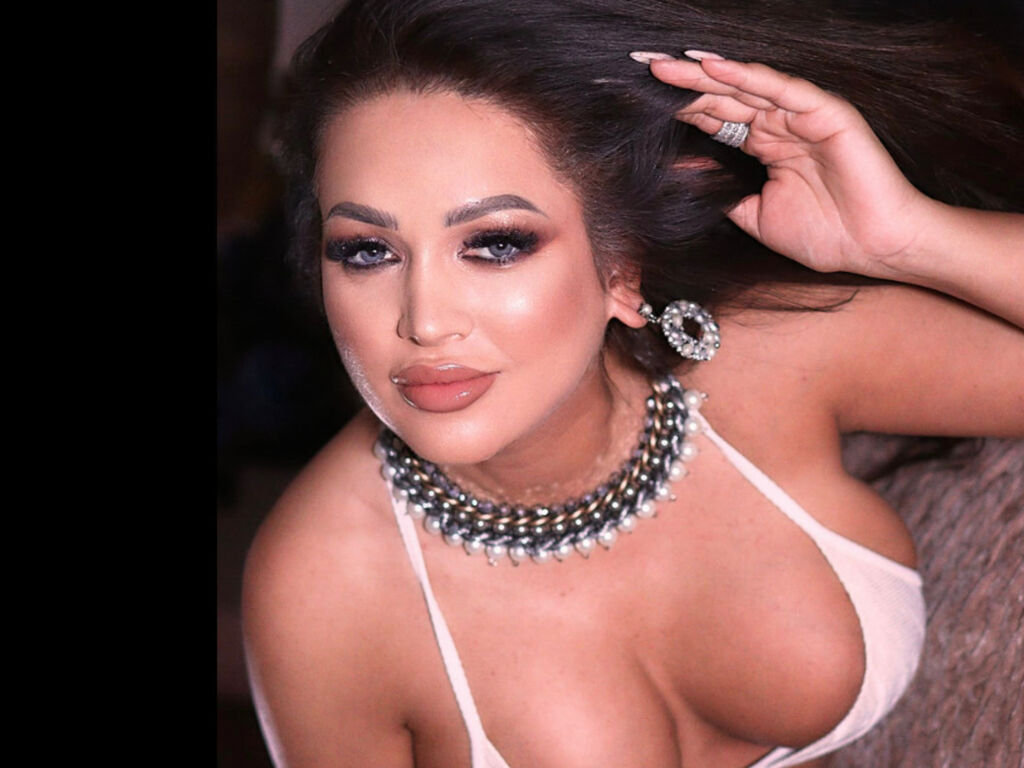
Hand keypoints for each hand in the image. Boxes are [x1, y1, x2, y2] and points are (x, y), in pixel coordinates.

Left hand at [644, 52, 934, 277]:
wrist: (874, 248)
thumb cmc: (826, 235)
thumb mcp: (755, 217)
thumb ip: (721, 194)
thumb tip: (679, 174)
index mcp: (764, 144)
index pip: (714, 117)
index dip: (678, 107)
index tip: (638, 101)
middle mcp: (780, 123)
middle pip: (722, 95)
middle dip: (681, 83)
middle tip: (641, 67)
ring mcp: (803, 115)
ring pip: (746, 86)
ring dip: (704, 74)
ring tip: (664, 66)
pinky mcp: (827, 113)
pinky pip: (782, 89)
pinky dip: (748, 77)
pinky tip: (714, 68)